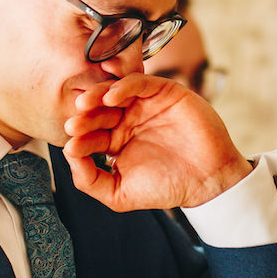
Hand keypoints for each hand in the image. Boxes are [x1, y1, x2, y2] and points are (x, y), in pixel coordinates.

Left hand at [62, 73, 250, 211]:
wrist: (208, 181)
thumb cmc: (167, 188)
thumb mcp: (120, 194)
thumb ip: (91, 181)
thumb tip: (68, 157)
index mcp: (116, 141)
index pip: (91, 135)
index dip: (80, 139)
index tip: (71, 145)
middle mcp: (128, 120)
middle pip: (98, 112)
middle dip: (84, 117)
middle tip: (73, 124)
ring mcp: (145, 105)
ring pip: (114, 93)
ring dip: (96, 96)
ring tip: (84, 105)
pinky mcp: (164, 92)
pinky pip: (139, 83)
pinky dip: (123, 86)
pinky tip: (110, 97)